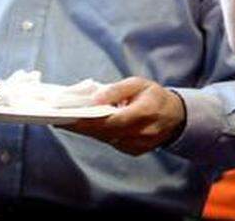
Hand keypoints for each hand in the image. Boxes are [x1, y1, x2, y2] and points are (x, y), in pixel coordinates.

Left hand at [61, 77, 185, 155]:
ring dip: (88, 130)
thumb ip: (116, 90)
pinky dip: (100, 134)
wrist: (175, 116)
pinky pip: (111, 142)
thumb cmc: (155, 97)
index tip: (66, 118)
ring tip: (71, 120)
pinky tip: (91, 126)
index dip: (86, 121)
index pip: (109, 121)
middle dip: (80, 126)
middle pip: (103, 132)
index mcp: (144, 113)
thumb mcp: (138, 84)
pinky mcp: (133, 151)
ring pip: (105, 139)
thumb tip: (94, 99)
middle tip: (59, 118)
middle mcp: (141, 133)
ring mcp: (137, 145)